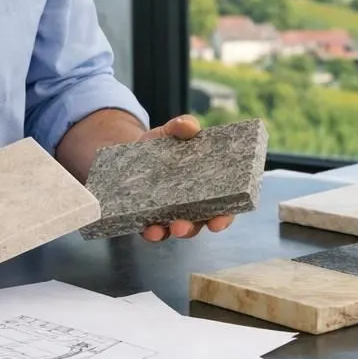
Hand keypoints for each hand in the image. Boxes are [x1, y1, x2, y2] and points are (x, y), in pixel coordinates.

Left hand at [136, 115, 236, 242]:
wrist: (132, 148)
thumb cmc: (163, 142)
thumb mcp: (172, 131)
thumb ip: (182, 126)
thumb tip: (189, 126)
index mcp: (206, 187)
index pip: (222, 207)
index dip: (224, 217)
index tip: (220, 221)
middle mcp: (191, 205)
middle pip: (200, 223)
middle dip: (195, 227)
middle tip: (186, 225)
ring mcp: (170, 213)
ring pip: (178, 229)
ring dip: (176, 231)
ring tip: (171, 227)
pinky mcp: (149, 216)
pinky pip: (153, 230)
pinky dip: (153, 232)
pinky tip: (149, 228)